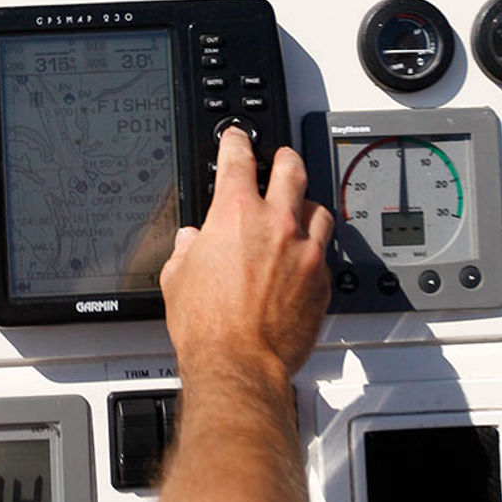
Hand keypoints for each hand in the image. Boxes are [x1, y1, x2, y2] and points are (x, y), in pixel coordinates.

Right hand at [160, 128, 332, 384]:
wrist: (238, 363)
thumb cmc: (206, 326)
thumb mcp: (176, 278)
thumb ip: (186, 250)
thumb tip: (191, 242)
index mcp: (235, 215)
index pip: (238, 159)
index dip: (235, 142)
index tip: (236, 138)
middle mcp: (276, 225)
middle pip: (291, 170)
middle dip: (284, 159)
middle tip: (281, 159)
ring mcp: (305, 251)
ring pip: (318, 209)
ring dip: (306, 205)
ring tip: (300, 210)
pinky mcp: (322, 280)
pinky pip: (324, 252)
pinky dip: (314, 250)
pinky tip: (304, 258)